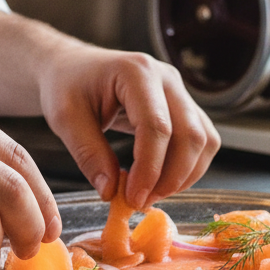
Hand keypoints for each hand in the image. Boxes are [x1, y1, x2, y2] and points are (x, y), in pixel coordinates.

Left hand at [38, 44, 220, 209]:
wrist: (72, 67)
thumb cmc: (67, 86)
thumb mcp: (65, 118)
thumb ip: (88, 154)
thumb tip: (111, 192)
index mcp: (136, 72)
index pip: (157, 126)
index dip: (150, 169)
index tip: (132, 199)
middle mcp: (166, 77)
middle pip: (191, 134)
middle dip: (171, 177)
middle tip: (141, 201)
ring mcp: (179, 90)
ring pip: (204, 140)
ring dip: (184, 175)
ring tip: (150, 194)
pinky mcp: (184, 105)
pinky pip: (201, 140)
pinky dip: (188, 167)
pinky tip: (160, 181)